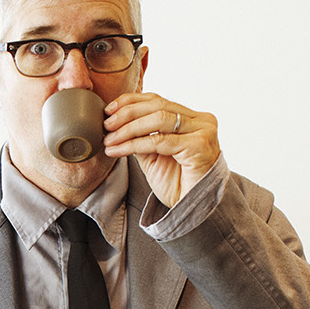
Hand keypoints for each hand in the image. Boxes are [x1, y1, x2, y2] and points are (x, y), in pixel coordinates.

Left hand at [101, 92, 220, 207]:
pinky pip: (160, 141)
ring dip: (129, 129)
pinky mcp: (199, 145)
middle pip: (158, 105)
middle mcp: (201, 120)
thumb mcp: (153, 154)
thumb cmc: (177, 183)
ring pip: (159, 119)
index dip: (131, 101)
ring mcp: (203, 131)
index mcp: (192, 118)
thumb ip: (141, 136)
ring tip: (110, 139)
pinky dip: (134, 144)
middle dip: (127, 114)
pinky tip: (118, 150)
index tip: (108, 109)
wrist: (194, 208)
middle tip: (106, 124)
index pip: (158, 100)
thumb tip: (114, 123)